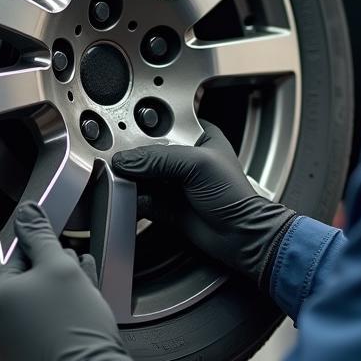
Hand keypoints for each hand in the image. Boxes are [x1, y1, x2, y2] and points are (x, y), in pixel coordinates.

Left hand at [0, 202, 135, 360]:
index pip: (19, 258)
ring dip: (58, 300)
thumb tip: (26, 210)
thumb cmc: (75, 322)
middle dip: (53, 276)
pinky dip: (58, 327)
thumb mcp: (60, 265)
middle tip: (78, 272)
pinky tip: (80, 321)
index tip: (67, 254)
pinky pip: (41, 339)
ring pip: (35, 313)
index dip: (46, 251)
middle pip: (27, 287)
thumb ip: (40, 235)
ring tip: (85, 294)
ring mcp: (10, 352)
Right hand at [111, 120, 297, 287]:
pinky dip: (133, 198)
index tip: (124, 135)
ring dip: (130, 178)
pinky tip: (133, 198)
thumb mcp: (198, 164)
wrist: (239, 236)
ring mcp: (171, 180)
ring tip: (125, 181)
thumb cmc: (234, 196)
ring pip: (140, 174)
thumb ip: (160, 158)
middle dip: (132, 157)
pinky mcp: (163, 202)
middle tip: (121, 162)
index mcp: (196, 135)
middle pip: (146, 149)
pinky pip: (140, 197)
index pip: (162, 125)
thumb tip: (127, 160)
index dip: (143, 129)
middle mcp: (182, 155)